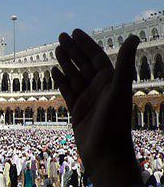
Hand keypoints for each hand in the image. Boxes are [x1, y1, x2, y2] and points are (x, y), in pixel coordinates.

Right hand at [51, 29, 140, 186]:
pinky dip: (60, 80)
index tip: (75, 32)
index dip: (86, 44)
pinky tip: (53, 71)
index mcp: (110, 81)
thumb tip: (134, 36)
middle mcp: (99, 88)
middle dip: (73, 50)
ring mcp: (87, 99)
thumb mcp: (119, 89)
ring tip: (56, 49)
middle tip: (60, 36)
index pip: (96, 57)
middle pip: (83, 63)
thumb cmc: (115, 122)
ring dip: (65, 62)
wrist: (105, 153)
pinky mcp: (77, 110)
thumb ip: (125, 63)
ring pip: (73, 75)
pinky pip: (67, 90)